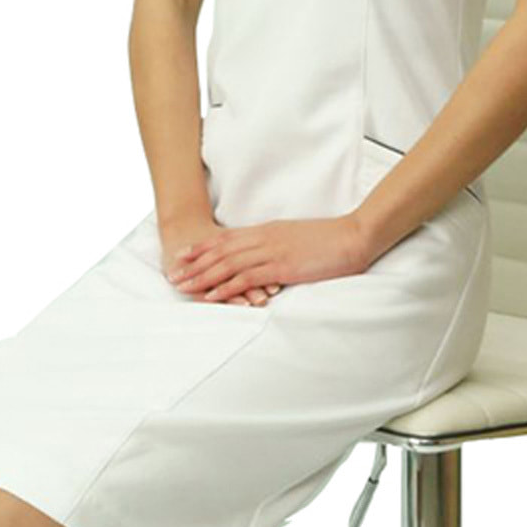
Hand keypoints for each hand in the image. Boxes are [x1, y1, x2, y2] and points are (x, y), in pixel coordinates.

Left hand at [166, 214, 372, 303]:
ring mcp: (272, 252)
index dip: (203, 247)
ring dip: (202, 276)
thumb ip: (279, 245)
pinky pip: (247, 278)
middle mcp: (264, 239)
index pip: (227, 238)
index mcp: (268, 231)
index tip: (184, 254)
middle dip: (194, 263)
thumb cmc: (331, 240)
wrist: (353, 236)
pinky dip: (226, 287)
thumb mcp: (298, 238)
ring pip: (227, 264)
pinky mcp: (281, 267)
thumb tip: (268, 256)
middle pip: (220, 251)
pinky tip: (211, 295)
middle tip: (172, 273)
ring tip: (182, 286)